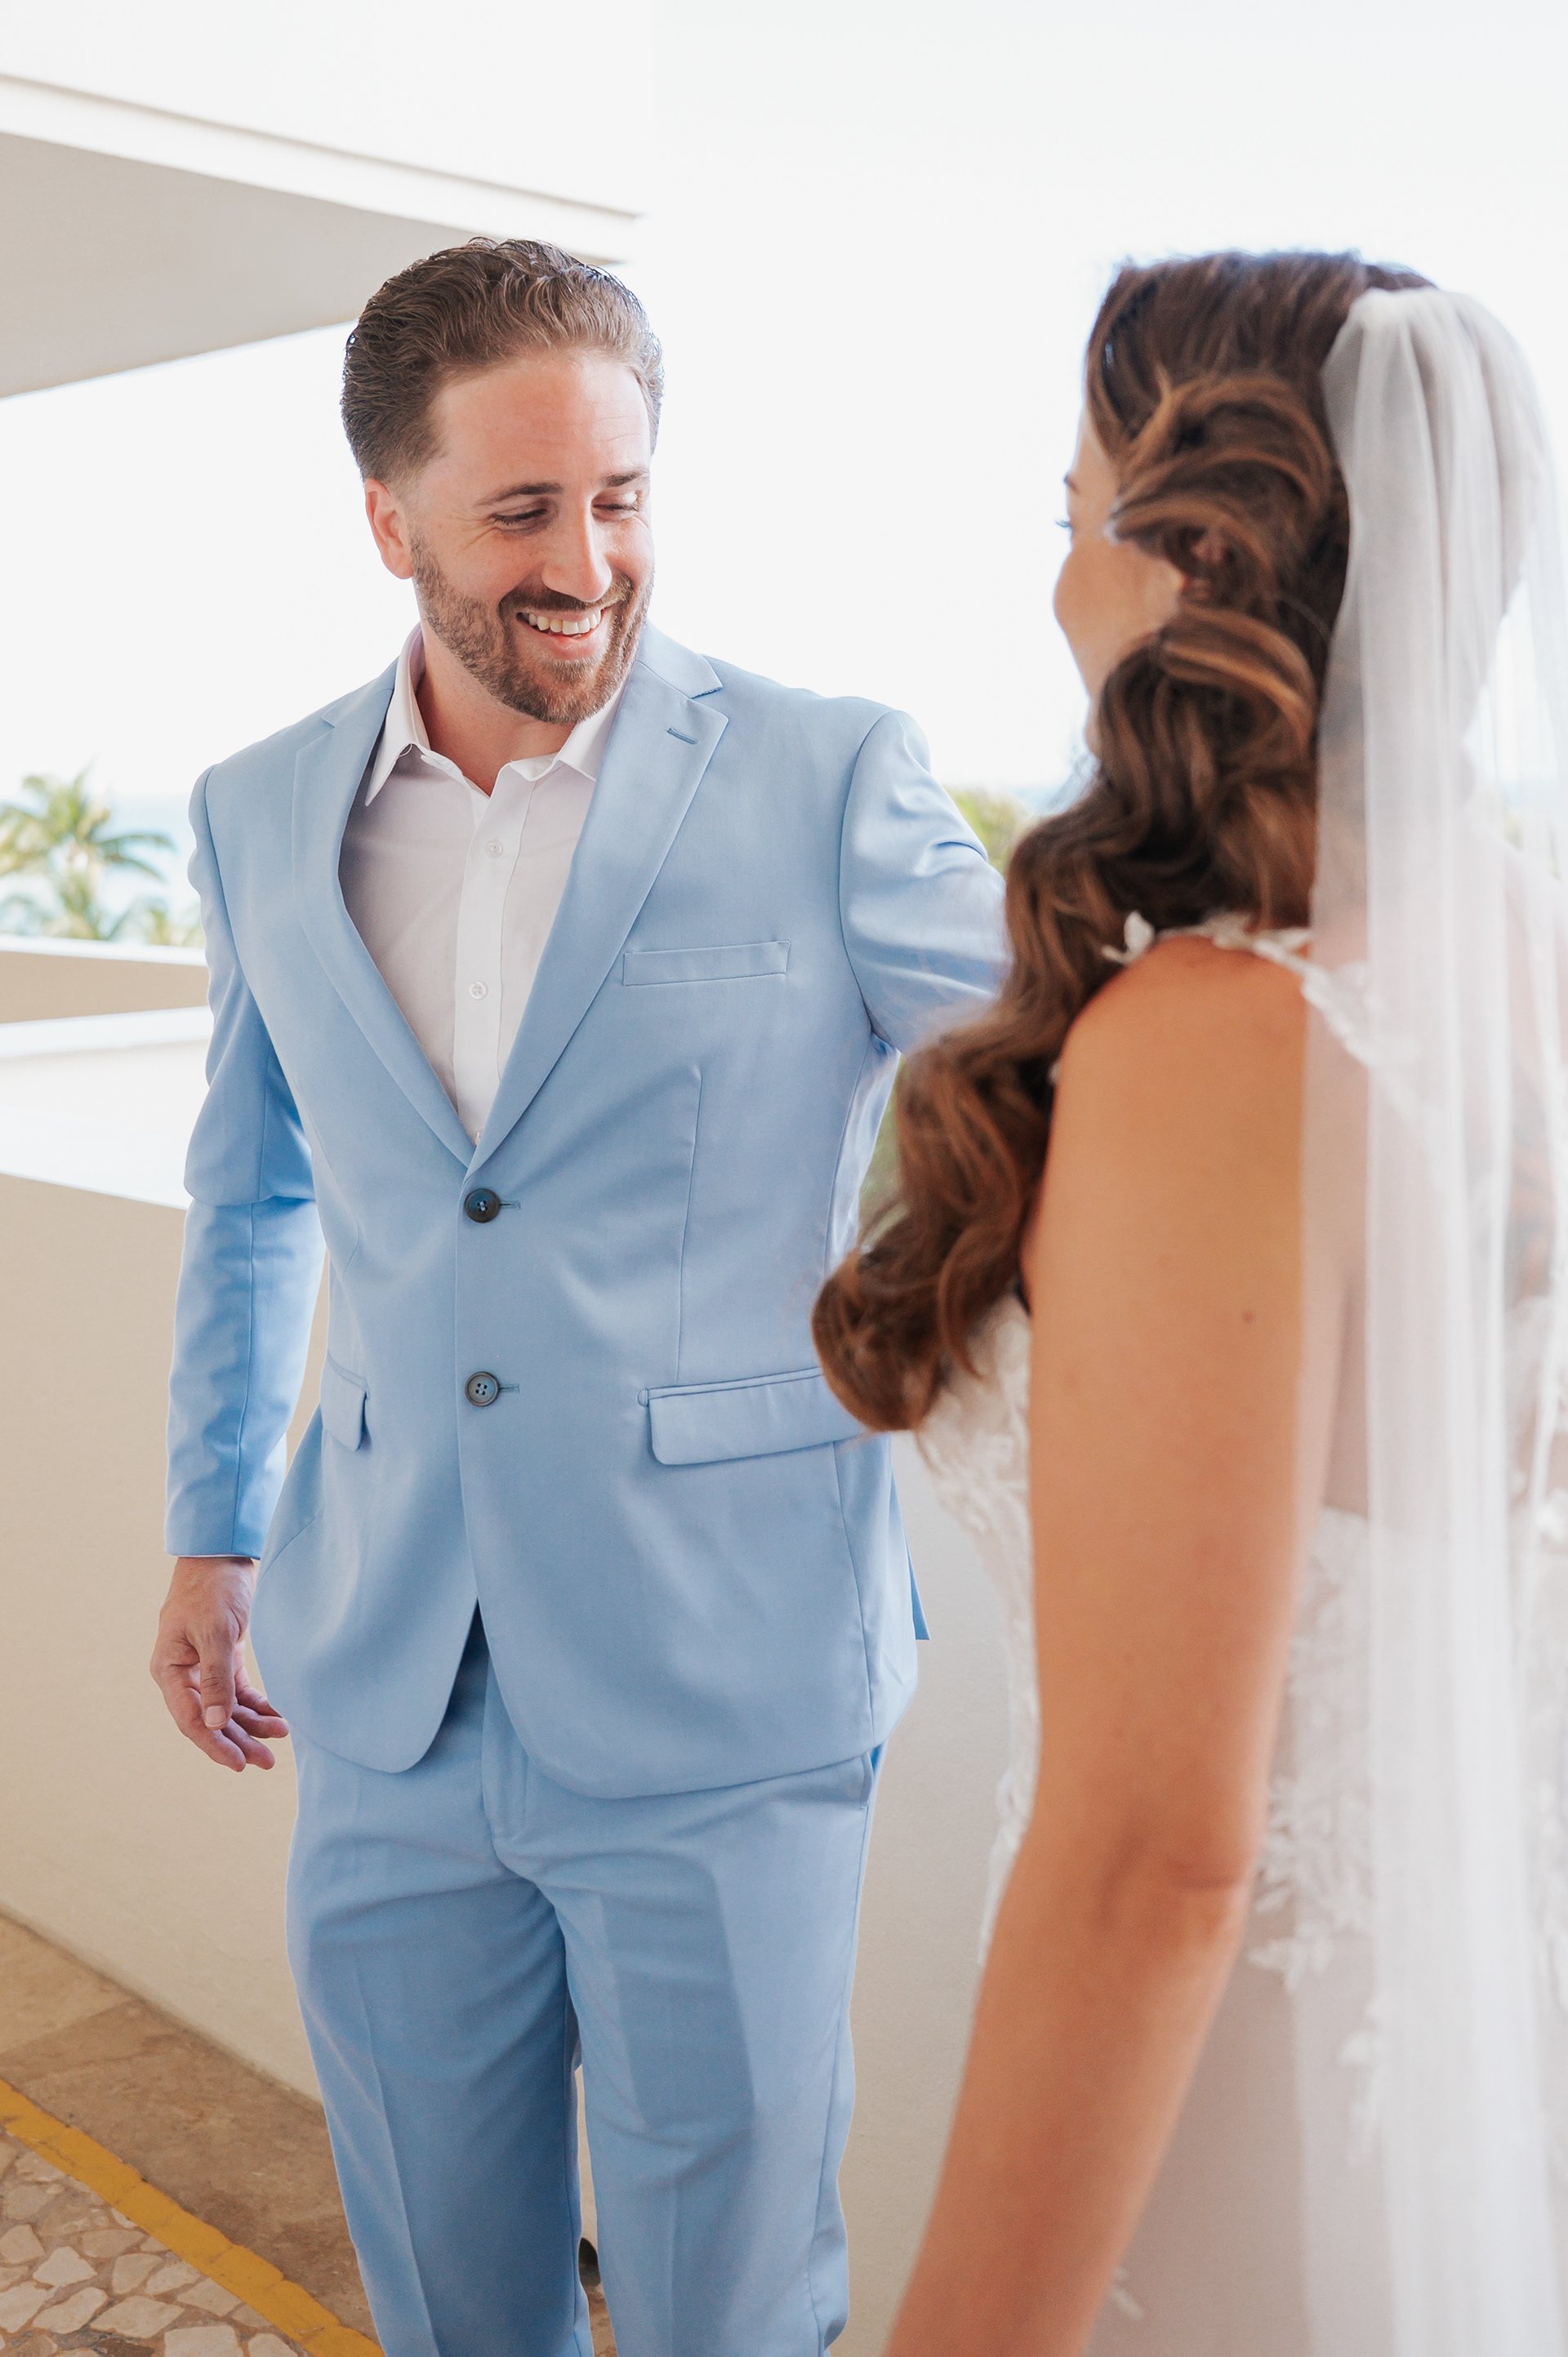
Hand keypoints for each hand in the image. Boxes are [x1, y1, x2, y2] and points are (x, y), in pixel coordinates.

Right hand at [150, 1556, 288, 1771]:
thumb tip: (214, 1724)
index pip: (190, 1719)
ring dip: (251, 1726)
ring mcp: (203, 1668)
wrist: (223, 1555)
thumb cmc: (211, 1589)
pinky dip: (256, 1705)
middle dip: (238, 1741)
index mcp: (169, 1670)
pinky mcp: (224, 1658)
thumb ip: (216, 1678)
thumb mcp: (215, 1632)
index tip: (239, 1764)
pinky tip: (276, 1715)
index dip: (213, 1744)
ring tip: (279, 1738)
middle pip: (210, 1720)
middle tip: (268, 1762)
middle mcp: (183, 1674)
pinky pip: (238, 1692)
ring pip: (226, 1709)